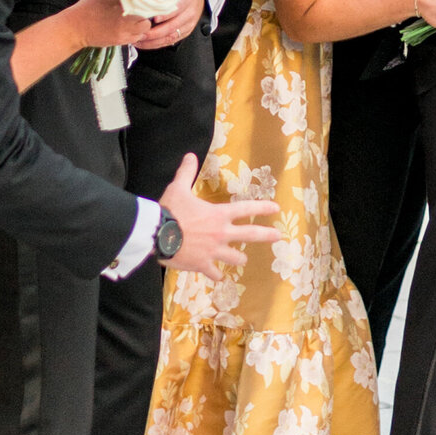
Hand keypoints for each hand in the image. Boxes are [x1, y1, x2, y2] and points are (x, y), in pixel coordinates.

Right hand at [68, 0, 150, 49]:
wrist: (76, 27)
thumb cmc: (88, 7)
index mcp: (121, 0)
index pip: (144, 0)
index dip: (147, 0)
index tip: (147, 0)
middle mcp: (125, 15)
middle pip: (148, 15)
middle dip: (147, 13)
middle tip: (142, 11)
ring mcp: (124, 29)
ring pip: (144, 29)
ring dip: (142, 25)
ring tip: (135, 21)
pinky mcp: (120, 40)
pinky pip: (136, 38)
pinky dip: (135, 34)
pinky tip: (128, 29)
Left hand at [133, 0, 204, 49]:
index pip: (176, 8)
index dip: (165, 15)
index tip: (152, 19)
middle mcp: (189, 13)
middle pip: (172, 26)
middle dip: (154, 33)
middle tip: (140, 33)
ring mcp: (189, 24)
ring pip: (171, 37)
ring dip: (154, 41)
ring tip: (140, 40)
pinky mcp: (186, 32)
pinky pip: (172, 41)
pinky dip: (158, 44)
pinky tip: (147, 43)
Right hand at [158, 153, 279, 277]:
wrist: (157, 235)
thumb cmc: (170, 210)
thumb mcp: (178, 188)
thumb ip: (187, 172)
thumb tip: (190, 155)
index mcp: (219, 215)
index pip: (246, 209)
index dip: (262, 208)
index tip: (276, 209)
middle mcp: (221, 234)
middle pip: (250, 235)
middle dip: (266, 235)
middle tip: (278, 237)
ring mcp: (213, 251)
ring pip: (234, 258)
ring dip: (239, 259)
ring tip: (242, 260)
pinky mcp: (202, 265)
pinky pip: (214, 273)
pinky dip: (217, 276)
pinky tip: (220, 278)